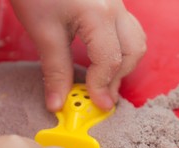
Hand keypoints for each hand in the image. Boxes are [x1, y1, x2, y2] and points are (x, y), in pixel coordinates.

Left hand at [10, 0, 145, 110]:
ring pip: (135, 40)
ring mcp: (116, 2)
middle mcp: (115, 7)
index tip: (96, 105)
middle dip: (118, 78)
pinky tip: (103, 58)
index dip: (102, 87)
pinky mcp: (110, 2)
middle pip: (132, 51)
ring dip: (123, 64)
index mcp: (99, 15)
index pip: (110, 61)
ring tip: (104, 80)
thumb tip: (57, 104)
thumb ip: (55, 71)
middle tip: (101, 96)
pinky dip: (120, 50)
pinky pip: (127, 30)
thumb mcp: (43, 33)